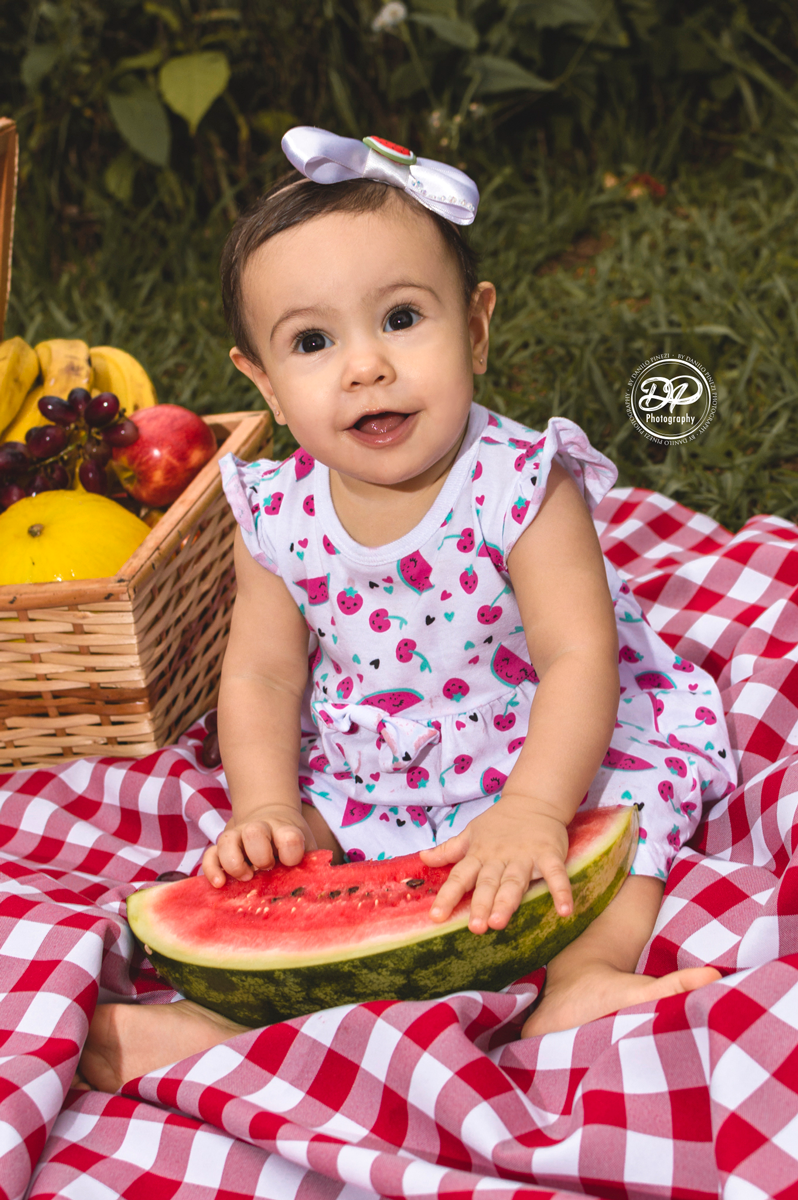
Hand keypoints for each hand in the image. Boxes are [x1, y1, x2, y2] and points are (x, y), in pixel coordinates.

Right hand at [201, 803, 317, 886]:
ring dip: (234, 862)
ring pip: (227, 841)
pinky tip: (219, 884)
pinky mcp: (221, 849)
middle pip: (254, 833)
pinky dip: (212, 869)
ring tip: (246, 877)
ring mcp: (238, 837)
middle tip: (267, 868)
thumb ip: (312, 868)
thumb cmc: (292, 846)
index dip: (290, 850)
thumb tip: (320, 894)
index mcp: (286, 830)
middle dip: (259, 854)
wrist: (272, 820)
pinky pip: (210, 855)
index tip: (291, 862)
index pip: (288, 836)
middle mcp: (260, 830)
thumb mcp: (307, 851)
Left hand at [419, 798, 572, 933]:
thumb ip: (449, 849)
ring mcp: (525, 857)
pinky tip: (564, 910)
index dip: (448, 896)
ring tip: (500, 922)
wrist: (533, 800)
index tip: (435, 917)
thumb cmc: (499, 823)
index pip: (460, 877)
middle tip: (475, 927)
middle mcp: (499, 858)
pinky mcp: (549, 855)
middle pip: (488, 883)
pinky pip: (556, 874)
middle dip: (481, 904)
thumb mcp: (471, 834)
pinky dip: (561, 891)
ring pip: (515, 881)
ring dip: (508, 901)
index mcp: (479, 855)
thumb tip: (422, 857)